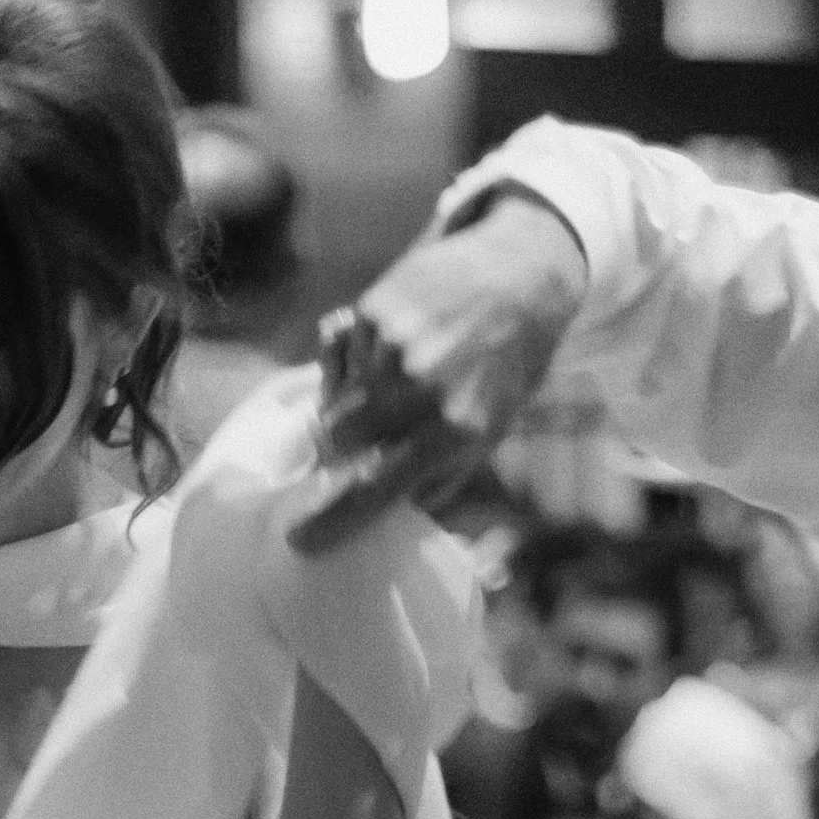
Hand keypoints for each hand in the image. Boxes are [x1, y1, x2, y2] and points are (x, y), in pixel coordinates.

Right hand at [291, 193, 589, 552]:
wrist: (518, 277)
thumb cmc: (504, 368)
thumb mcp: (489, 431)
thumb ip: (442, 475)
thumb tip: (395, 513)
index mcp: (453, 431)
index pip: (379, 487)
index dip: (335, 519)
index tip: (300, 540)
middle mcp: (423, 389)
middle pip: (340, 435)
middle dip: (340, 437)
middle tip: (358, 429)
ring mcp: (397, 346)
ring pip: (337, 390)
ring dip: (352, 389)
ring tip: (394, 372)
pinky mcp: (377, 308)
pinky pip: (341, 347)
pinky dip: (356, 351)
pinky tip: (394, 340)